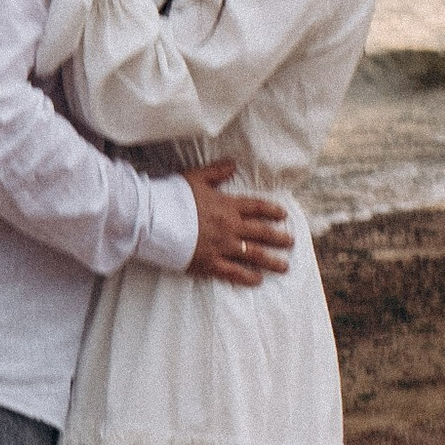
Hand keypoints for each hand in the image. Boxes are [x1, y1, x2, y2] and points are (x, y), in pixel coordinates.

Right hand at [184, 161, 291, 287]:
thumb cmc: (172, 196)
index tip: (283, 215)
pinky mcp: (210, 263)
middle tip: (291, 242)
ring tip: (285, 266)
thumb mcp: (195, 178)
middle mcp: (229, 227)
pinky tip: (258, 280)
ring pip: (254, 255)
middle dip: (279, 238)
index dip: (272, 211)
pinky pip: (235, 273)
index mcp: (227, 205)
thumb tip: (233, 164)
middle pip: (262, 233)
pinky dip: (248, 277)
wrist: (153, 219)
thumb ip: (216, 172)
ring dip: (272, 261)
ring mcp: (221, 247)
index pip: (257, 208)